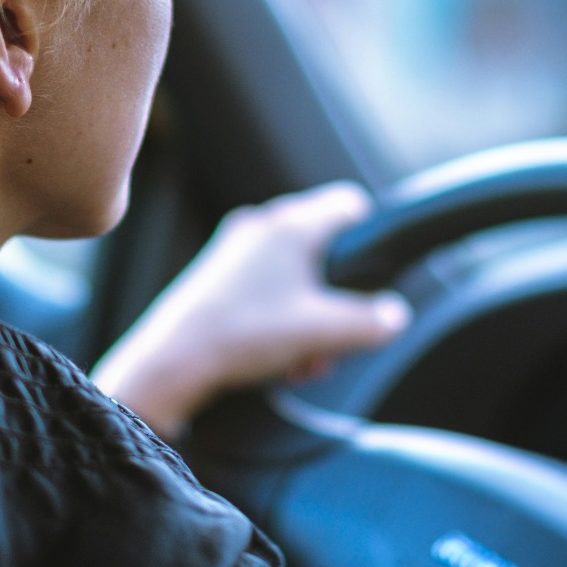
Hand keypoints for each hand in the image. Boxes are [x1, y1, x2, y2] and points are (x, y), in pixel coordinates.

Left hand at [90, 181, 412, 438]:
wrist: (172, 362)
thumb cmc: (245, 335)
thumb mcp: (324, 332)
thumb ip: (371, 322)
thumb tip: (394, 316)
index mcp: (290, 225)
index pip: (348, 204)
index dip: (371, 236)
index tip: (375, 273)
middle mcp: (261, 227)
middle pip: (323, 250)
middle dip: (337, 298)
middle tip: (337, 336)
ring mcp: (234, 251)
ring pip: (294, 276)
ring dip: (310, 318)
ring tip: (306, 360)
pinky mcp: (216, 278)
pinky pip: (266, 291)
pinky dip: (281, 321)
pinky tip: (279, 361)